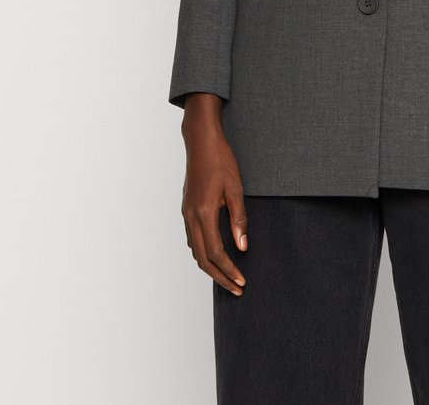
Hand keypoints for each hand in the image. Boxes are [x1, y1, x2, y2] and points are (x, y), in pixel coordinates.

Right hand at [180, 93, 248, 294]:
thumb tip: (242, 247)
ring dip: (210, 266)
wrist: (201, 141)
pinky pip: (192, 238)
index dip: (228, 270)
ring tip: (227, 276)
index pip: (215, 253)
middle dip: (219, 276)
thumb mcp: (236, 188)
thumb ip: (239, 219)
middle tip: (236, 288)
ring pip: (194, 250)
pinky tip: (215, 254)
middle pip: (201, 258)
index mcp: (203, 213)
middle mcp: (191, 216)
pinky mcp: (187, 208)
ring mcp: (186, 213)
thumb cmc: (220, 160)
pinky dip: (202, 252)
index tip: (241, 282)